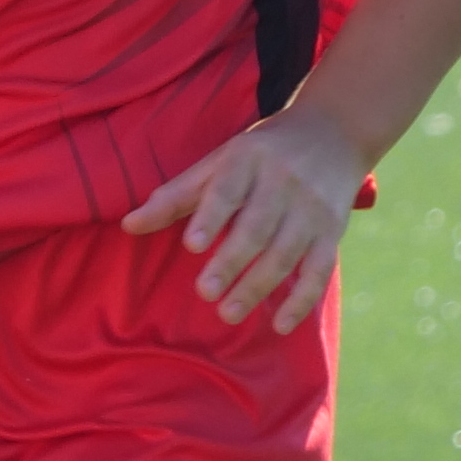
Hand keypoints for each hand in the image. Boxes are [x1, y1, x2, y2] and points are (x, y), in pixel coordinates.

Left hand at [120, 108, 370, 333]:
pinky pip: (320, 270)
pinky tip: (281, 325)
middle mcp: (282, 183)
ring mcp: (311, 209)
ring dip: (258, 286)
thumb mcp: (216, 163)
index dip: (211, 218)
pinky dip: (303, 299)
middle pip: (256, 228)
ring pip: (286, 252)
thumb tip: (128, 226)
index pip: (227, 191)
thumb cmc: (259, 155)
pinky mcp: (332, 232)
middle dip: (231, 262)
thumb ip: (175, 196)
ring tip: (228, 313)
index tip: (192, 246)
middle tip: (205, 293)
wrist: (331, 135)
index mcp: (247, 160)